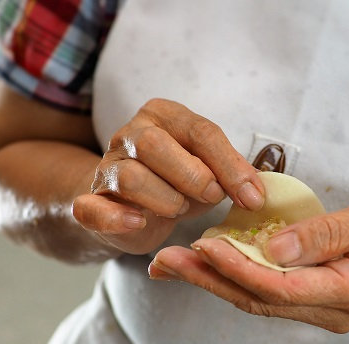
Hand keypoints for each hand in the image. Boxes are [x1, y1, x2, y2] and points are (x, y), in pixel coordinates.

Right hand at [72, 98, 265, 254]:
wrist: (131, 208)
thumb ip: (232, 173)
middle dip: (193, 177)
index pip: (201, 132)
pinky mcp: (90, 200)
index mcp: (163, 115)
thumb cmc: (178, 184)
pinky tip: (139, 222)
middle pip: (155, 144)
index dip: (231, 167)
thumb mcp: (210, 171)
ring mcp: (106, 166)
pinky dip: (116, 218)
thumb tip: (258, 193)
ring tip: (179, 209)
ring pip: (130, 177)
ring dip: (165, 200)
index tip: (254, 198)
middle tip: (212, 198)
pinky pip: (92, 207)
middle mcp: (130, 134)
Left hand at [150, 185, 348, 331]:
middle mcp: (334, 311)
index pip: (282, 288)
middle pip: (260, 300)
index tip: (203, 245)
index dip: (240, 269)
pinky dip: (237, 277)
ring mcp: (326, 309)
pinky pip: (270, 292)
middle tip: (165, 261)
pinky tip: (210, 264)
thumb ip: (327, 233)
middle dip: (210, 280)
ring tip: (173, 263)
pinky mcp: (320, 298)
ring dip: (215, 281)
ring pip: (260, 299)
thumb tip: (274, 247)